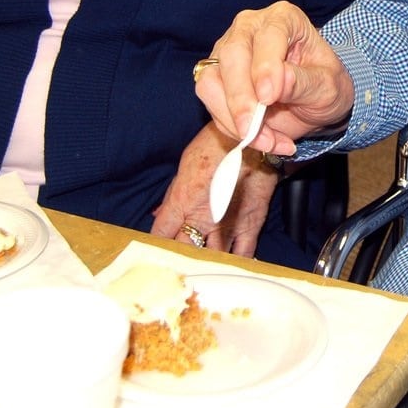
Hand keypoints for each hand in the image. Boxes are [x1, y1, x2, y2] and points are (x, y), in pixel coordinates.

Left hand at [150, 124, 280, 255]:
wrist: (252, 139)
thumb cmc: (215, 147)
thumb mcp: (184, 167)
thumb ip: (171, 196)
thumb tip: (158, 214)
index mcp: (182, 203)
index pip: (160, 235)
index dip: (155, 245)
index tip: (155, 250)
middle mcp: (203, 220)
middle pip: (183, 252)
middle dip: (177, 259)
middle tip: (175, 263)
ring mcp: (228, 226)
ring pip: (211, 259)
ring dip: (204, 264)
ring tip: (199, 268)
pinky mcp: (250, 226)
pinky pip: (241, 256)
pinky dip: (234, 264)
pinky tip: (228, 267)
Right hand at [194, 1, 355, 156]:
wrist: (312, 103)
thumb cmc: (324, 85)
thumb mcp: (327, 86)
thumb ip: (303, 83)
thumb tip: (277, 83)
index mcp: (283, 18)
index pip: (268, 35)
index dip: (265, 67)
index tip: (269, 97)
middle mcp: (250, 27)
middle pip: (232, 55)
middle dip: (241, 98)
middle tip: (254, 130)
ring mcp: (227, 49)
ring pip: (211, 81)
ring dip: (233, 118)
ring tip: (268, 141)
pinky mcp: (215, 75)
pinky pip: (210, 100)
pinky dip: (229, 125)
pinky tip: (259, 139)